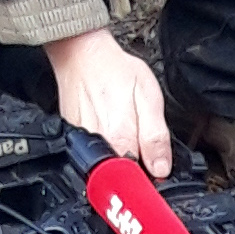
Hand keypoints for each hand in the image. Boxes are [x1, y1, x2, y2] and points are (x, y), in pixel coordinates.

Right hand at [44, 29, 170, 176]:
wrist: (81, 54)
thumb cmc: (115, 70)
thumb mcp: (149, 97)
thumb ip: (155, 136)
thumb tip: (161, 168)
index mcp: (120, 140)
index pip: (139, 179)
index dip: (151, 176)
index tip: (157, 170)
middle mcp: (98, 147)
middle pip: (121, 175)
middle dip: (136, 168)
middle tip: (141, 143)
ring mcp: (82, 144)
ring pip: (107, 166)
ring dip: (120, 157)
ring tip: (125, 130)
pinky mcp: (73, 139)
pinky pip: (93, 154)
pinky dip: (105, 145)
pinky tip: (110, 127)